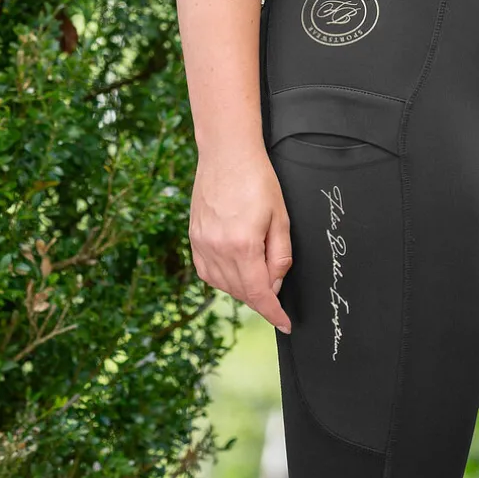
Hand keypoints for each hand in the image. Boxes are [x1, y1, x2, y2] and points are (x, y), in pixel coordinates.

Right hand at [189, 147, 293, 332]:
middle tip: (276, 282)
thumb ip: (280, 256)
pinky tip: (234, 269)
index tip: (285, 323)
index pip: (259, 294)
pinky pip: (207, 272)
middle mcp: (218, 249)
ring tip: (257, 272)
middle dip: (261, 296)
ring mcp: (202, 244)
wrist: (227, 153)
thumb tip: (275, 284)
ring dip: (242, 288)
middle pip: (241, 292)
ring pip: (223, 285)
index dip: (273, 313)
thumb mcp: (280, 218)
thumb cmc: (258, 180)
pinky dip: (222, 278)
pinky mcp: (194, 237)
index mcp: (243, 245)